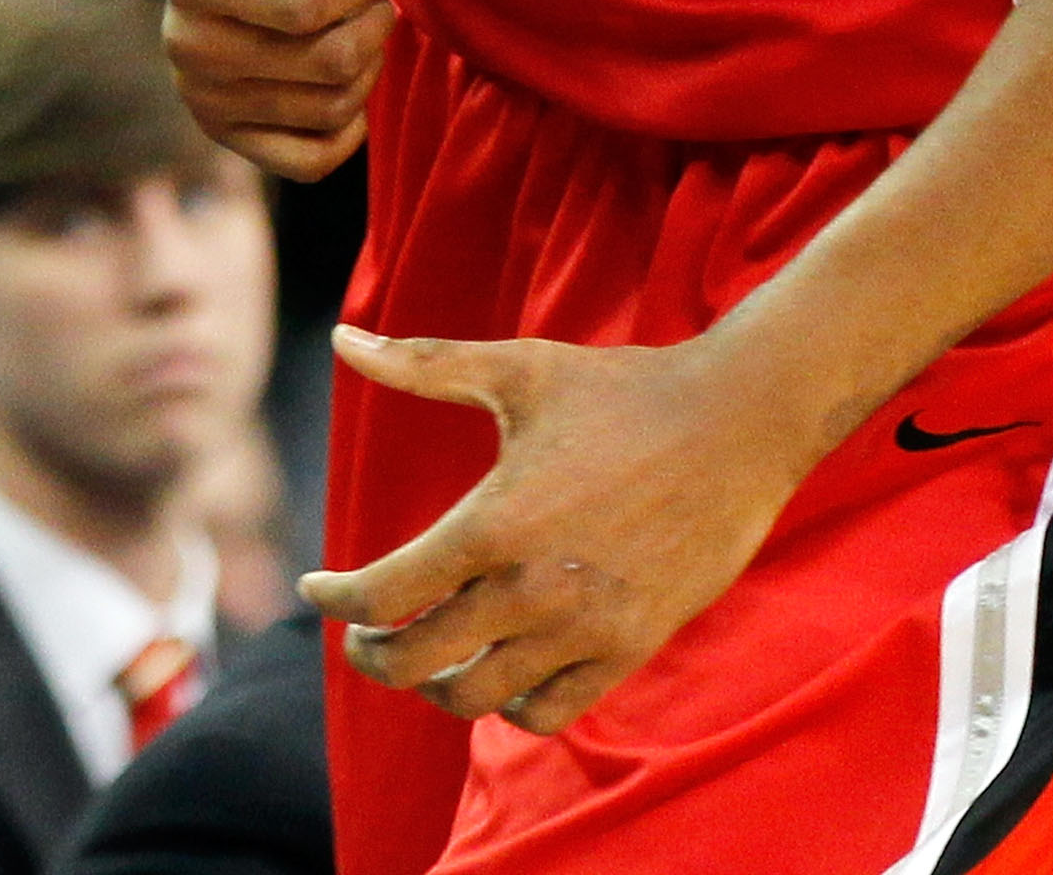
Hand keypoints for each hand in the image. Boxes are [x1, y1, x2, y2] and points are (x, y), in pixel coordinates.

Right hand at [162, 0, 428, 178]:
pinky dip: (349, 128)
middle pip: (324, 63)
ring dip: (369, 66)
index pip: (304, 5)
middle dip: (374, 25)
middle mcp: (186, 47)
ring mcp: (202, 99)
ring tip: (362, 27)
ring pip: (329, 110)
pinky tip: (350, 78)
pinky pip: (312, 163)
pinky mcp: (227, 136)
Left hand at [301, 321, 802, 733]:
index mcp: (494, 523)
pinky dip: (509, 704)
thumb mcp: (519, 367)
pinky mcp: (627, 649)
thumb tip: (342, 340)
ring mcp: (583, 630)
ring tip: (427, 653)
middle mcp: (531, 590)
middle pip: (416, 662)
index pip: (384, 593)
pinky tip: (499, 668)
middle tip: (364, 633)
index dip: (336, 598)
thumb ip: (424, 363)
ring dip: (435, 684)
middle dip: (374, 652)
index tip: (316, 586)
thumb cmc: (622, 388)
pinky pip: (547, 712)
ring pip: (476, 699)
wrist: (736, 423)